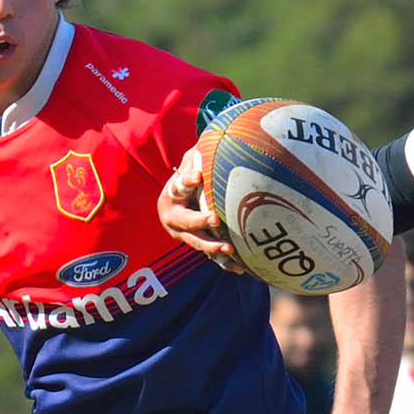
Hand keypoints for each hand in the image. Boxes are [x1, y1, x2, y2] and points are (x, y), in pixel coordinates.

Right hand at [157, 147, 244, 272]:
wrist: (182, 203)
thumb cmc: (192, 175)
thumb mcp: (193, 161)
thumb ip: (199, 156)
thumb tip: (212, 144)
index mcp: (172, 196)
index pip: (178, 187)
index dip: (187, 181)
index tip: (198, 177)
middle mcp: (174, 218)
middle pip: (186, 222)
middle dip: (200, 221)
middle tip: (215, 218)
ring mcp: (186, 236)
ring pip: (198, 243)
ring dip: (213, 248)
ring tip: (229, 249)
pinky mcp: (199, 246)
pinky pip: (212, 258)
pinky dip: (225, 263)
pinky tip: (241, 269)